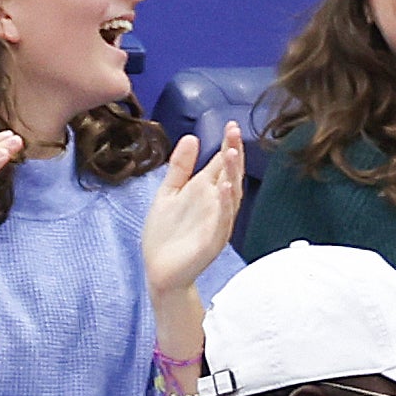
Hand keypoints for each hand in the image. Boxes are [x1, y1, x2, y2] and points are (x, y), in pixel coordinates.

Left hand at [142, 127, 243, 298]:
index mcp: (205, 193)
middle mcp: (215, 205)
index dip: (227, 145)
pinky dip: (224, 204)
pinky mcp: (212, 240)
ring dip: (233, 175)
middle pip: (230, 175)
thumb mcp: (168, 192)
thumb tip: (192, 138)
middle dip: (233, 153)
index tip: (231, 125)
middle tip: (235, 131)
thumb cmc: (165, 235)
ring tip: (232, 153)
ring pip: (230, 196)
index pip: (221, 165)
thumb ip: (180, 167)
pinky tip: (223, 187)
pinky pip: (222, 220)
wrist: (160, 270)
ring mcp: (216, 223)